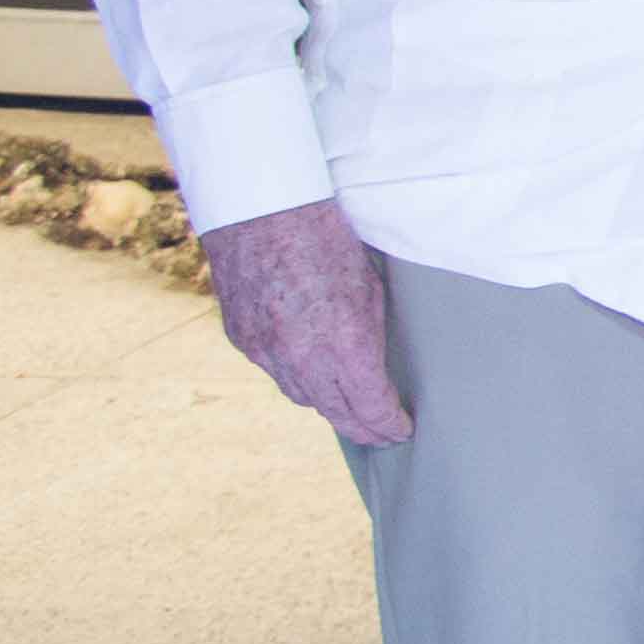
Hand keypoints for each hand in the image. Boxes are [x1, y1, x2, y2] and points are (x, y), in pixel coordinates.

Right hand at [199, 196, 411, 447]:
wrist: (261, 210)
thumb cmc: (327, 239)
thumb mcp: (369, 288)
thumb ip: (369, 337)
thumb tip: (375, 370)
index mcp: (344, 343)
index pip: (371, 407)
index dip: (389, 424)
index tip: (402, 429)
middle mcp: (301, 356)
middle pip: (336, 412)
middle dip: (363, 428)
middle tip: (381, 434)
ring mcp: (266, 351)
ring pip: (301, 396)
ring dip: (328, 404)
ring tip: (348, 408)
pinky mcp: (242, 339)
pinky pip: (273, 371)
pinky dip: (295, 376)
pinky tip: (309, 373)